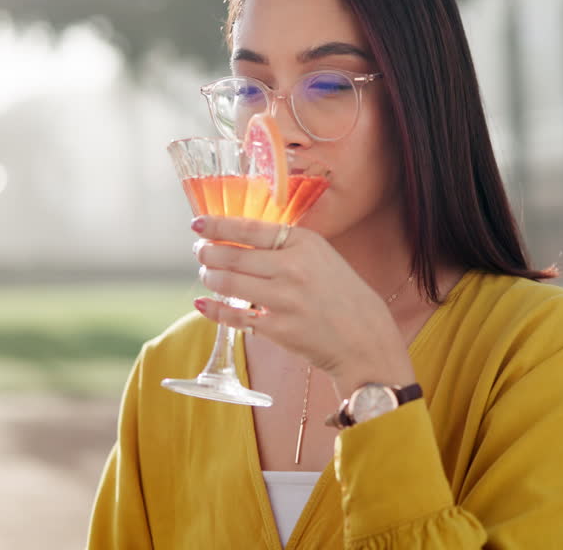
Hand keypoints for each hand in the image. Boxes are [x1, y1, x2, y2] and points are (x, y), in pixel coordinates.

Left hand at [190, 215, 415, 395]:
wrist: (364, 338)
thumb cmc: (341, 294)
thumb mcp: (321, 256)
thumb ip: (286, 245)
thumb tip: (238, 236)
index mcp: (304, 243)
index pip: (249, 228)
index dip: (217, 225)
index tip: (197, 224)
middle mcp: (293, 268)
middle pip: (233, 255)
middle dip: (207, 253)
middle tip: (199, 252)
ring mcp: (285, 299)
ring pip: (229, 283)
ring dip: (210, 277)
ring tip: (207, 274)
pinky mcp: (278, 328)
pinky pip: (235, 316)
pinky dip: (214, 310)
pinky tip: (203, 304)